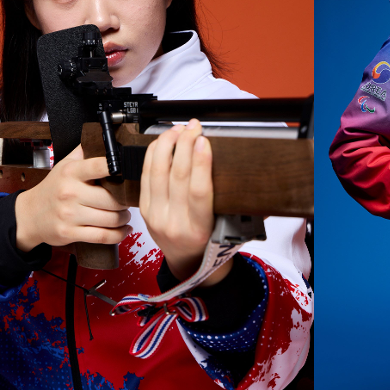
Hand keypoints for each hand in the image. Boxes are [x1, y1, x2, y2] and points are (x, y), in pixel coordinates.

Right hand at [15, 144, 132, 251]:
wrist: (29, 215)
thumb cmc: (52, 189)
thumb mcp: (65, 165)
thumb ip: (85, 151)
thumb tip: (104, 136)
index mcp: (71, 172)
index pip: (100, 166)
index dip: (119, 167)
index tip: (130, 170)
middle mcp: (70, 192)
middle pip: (112, 198)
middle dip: (126, 201)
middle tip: (129, 200)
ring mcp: (70, 214)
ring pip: (110, 218)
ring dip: (124, 218)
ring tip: (125, 214)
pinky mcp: (70, 233)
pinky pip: (103, 236)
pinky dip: (119, 234)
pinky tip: (123, 229)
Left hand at [140, 119, 230, 286]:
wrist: (188, 262)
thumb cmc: (212, 242)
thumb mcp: (228, 227)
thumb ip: (232, 201)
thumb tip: (244, 167)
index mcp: (199, 230)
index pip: (198, 192)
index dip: (201, 164)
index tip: (204, 141)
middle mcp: (174, 224)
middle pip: (177, 176)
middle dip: (185, 145)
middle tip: (194, 126)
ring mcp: (155, 216)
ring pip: (157, 172)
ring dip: (168, 145)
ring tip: (179, 129)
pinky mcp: (144, 209)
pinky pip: (146, 175)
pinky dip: (154, 154)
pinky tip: (164, 141)